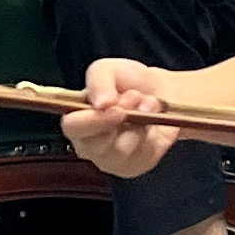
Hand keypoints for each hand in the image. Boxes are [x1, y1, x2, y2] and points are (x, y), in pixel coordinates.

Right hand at [63, 56, 185, 178]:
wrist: (161, 92)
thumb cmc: (128, 83)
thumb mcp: (109, 69)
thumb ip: (99, 82)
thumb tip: (100, 103)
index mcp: (77, 119)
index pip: (73, 127)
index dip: (92, 120)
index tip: (116, 108)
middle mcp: (91, 144)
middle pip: (96, 145)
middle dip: (122, 119)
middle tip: (137, 97)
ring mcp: (113, 159)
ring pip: (123, 150)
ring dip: (140, 123)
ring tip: (149, 103)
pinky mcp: (136, 165)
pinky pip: (145, 155)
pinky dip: (153, 134)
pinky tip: (154, 120)